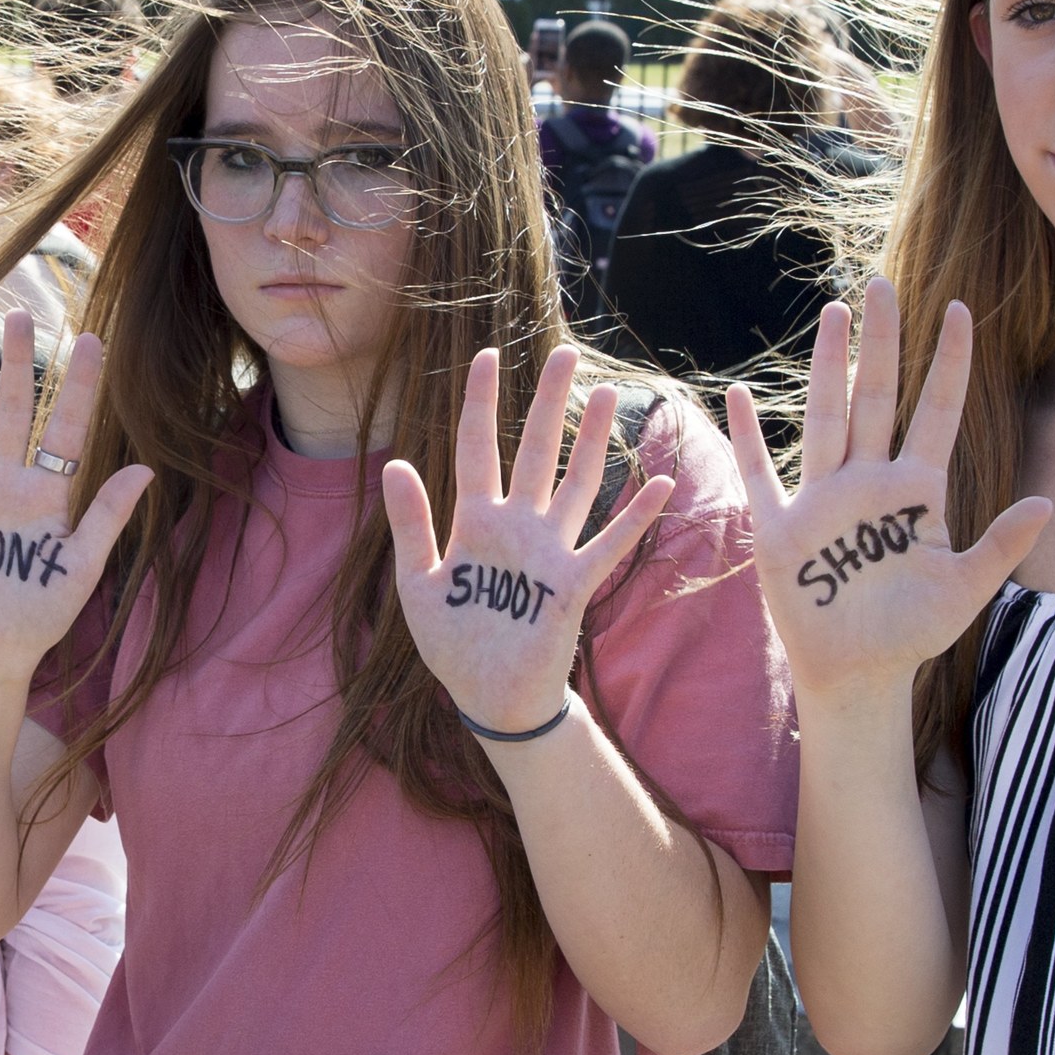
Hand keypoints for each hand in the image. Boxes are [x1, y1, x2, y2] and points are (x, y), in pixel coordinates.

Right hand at [0, 312, 152, 685]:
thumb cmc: (37, 616)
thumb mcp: (82, 566)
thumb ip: (108, 517)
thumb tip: (145, 469)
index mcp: (49, 494)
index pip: (67, 429)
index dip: (79, 387)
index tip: (91, 340)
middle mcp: (8, 484)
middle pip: (15, 412)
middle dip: (20, 364)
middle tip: (22, 315)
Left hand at [385, 347, 671, 737]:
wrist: (490, 699)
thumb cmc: (453, 643)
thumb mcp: (417, 584)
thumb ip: (411, 524)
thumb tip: (395, 463)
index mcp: (475, 522)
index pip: (478, 448)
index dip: (481, 402)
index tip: (488, 357)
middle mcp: (516, 526)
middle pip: (537, 451)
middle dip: (548, 403)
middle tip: (565, 355)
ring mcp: (548, 551)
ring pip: (576, 483)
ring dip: (592, 441)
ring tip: (606, 396)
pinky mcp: (573, 584)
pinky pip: (609, 544)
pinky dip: (635, 515)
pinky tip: (659, 483)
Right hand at [727, 277, 1051, 704]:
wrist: (859, 676)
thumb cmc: (912, 632)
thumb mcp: (965, 589)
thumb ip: (1001, 546)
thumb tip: (1048, 502)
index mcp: (916, 491)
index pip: (937, 410)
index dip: (950, 362)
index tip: (961, 310)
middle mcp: (869, 482)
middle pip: (877, 396)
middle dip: (882, 342)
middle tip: (883, 282)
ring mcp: (824, 500)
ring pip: (828, 417)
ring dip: (829, 367)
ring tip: (835, 314)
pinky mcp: (782, 529)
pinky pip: (761, 474)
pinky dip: (748, 438)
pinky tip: (739, 396)